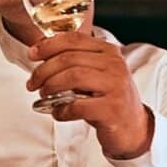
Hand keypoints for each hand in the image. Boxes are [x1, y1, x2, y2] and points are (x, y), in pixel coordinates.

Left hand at [28, 32, 152, 157]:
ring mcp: (115, 86)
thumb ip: (75, 62)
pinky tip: (57, 113)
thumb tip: (41, 54)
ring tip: (43, 96)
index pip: (74, 39)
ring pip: (72, 77)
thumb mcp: (95, 74)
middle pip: (69, 59)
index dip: (49, 45)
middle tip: (33, 83)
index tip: (32, 54)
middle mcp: (114, 65)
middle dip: (44, 71)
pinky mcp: (111, 109)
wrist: (133, 127)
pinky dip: (61, 110)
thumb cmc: (108, 100)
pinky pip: (77, 106)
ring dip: (51, 87)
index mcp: (108, 52)